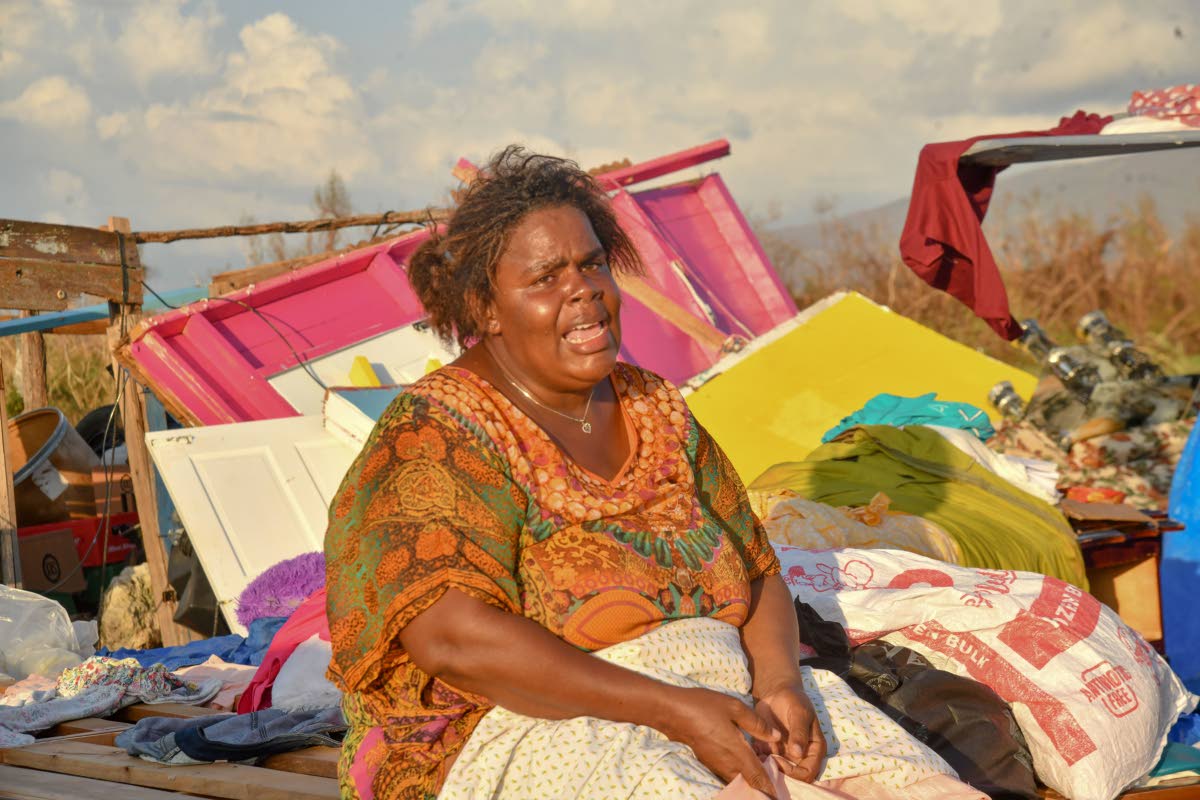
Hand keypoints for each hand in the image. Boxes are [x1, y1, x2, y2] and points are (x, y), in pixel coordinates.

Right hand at [660, 687, 782, 797]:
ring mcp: (715, 764)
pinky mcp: (708, 760)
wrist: (672, 711)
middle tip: (774, 784)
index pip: (758, 778)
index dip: (770, 789)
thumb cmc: (704, 706)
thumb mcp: (734, 707)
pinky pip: (728, 772)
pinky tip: (743, 761)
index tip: (777, 795)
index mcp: (737, 752)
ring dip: (750, 779)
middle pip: (748, 783)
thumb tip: (776, 736)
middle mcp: (727, 763)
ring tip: (761, 771)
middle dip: (762, 786)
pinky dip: (738, 772)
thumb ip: (757, 724)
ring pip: (737, 779)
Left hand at [752, 681, 825, 781]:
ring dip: (766, 767)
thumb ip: (799, 733)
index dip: (794, 773)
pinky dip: (757, 759)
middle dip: (778, 772)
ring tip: (757, 755)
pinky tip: (752, 749)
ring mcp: (785, 754)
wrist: (777, 692)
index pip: (808, 773)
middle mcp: (800, 756)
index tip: (779, 761)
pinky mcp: (770, 750)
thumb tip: (798, 753)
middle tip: (765, 760)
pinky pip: (764, 762)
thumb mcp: (799, 713)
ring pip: (777, 772)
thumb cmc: (794, 700)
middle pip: (792, 777)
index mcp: (814, 749)